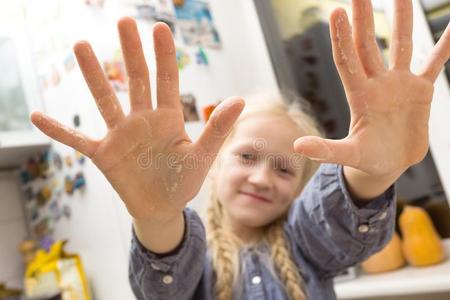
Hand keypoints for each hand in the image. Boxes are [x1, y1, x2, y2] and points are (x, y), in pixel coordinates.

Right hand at [30, 18, 243, 220]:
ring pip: (105, 99)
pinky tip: (37, 116)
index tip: (160, 28)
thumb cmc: (183, 181)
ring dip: (93, 75)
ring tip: (81, 46)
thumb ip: (216, 129)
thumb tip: (239, 100)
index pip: (166, 80)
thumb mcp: (202, 156)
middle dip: (131, 52)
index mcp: (168, 118)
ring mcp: (121, 135)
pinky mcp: (104, 155)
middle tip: (124, 21)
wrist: (162, 208)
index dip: (164, 55)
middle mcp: (142, 120)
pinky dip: (59, 131)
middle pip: (135, 80)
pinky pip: (77, 141)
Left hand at [294, 0, 449, 176]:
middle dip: (364, 17)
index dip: (342, 38)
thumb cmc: (367, 160)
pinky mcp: (420, 90)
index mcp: (359, 95)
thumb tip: (297, 146)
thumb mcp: (348, 155)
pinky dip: (444, 46)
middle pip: (368, 44)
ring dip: (401, 19)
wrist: (389, 164)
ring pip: (400, 45)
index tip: (336, 12)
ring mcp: (399, 84)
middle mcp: (377, 83)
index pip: (347, 60)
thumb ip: (326, 149)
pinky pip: (434, 62)